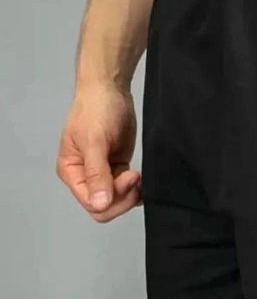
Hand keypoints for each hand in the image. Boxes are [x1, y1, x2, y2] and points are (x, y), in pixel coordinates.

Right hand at [56, 83, 140, 221]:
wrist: (109, 91)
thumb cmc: (96, 111)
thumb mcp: (94, 141)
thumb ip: (96, 173)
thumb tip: (100, 204)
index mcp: (72, 173)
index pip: (91, 204)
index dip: (112, 199)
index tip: (128, 177)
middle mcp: (85, 178)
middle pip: (104, 208)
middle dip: (122, 198)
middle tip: (135, 177)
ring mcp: (102, 175)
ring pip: (117, 201)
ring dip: (131, 194)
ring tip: (138, 175)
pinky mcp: (117, 169)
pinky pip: (126, 190)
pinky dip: (136, 189)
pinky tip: (142, 179)